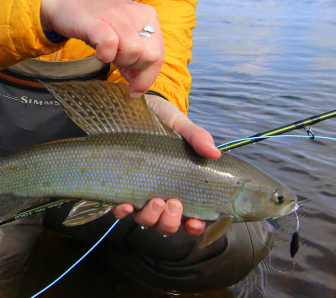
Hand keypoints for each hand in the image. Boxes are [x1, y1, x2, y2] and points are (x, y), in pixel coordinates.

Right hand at [40, 0, 162, 96]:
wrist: (64, 1)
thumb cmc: (95, 21)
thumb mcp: (122, 34)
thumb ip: (135, 55)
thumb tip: (139, 84)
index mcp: (148, 16)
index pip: (159, 54)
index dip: (148, 77)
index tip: (134, 88)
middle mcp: (137, 13)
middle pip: (150, 56)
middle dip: (135, 69)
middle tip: (118, 66)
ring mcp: (117, 16)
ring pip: (134, 52)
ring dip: (119, 61)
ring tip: (107, 55)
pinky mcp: (97, 21)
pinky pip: (110, 45)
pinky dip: (105, 55)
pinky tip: (98, 53)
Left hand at [112, 96, 220, 236]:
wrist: (137, 107)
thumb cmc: (165, 121)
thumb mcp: (182, 126)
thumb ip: (197, 138)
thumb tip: (214, 153)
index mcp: (182, 187)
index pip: (192, 218)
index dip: (194, 227)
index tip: (194, 223)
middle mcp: (162, 196)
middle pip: (167, 224)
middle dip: (170, 221)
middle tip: (174, 203)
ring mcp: (141, 194)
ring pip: (146, 220)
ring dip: (151, 217)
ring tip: (156, 201)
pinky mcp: (121, 187)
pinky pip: (121, 209)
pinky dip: (123, 211)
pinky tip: (126, 204)